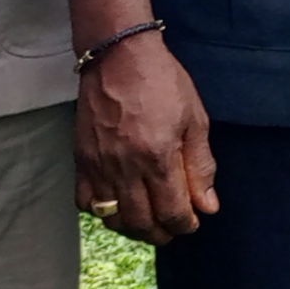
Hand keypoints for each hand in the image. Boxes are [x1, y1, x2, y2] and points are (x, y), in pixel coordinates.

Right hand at [77, 30, 216, 244]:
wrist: (119, 55)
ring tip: (148, 219)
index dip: (185, 225)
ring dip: (133, 227)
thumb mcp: (195, 119)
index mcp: (158, 157)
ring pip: (112, 218)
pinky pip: (85, 202)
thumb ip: (201, 166)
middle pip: (141, 223)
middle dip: (161, 232)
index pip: (172, 213)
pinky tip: (118, 203)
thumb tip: (207, 206)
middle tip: (172, 226)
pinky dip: (102, 210)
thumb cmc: (162, 82)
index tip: (192, 221)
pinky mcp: (81, 159)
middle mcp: (125, 167)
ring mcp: (99, 165)